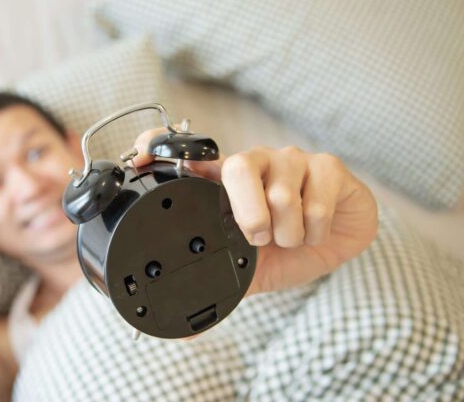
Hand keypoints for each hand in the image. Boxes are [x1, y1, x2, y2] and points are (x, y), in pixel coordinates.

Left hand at [132, 129, 377, 295]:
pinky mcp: (328, 166)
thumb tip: (182, 331)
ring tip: (290, 238)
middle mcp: (255, 162)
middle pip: (238, 167)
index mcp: (225, 181)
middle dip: (249, 214)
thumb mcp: (244, 267)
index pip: (189, 152)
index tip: (143, 159)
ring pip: (283, 193)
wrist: (336, 245)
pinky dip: (317, 230)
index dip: (163, 147)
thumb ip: (214, 283)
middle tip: (257, 238)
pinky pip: (318, 200)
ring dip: (289, 232)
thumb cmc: (284, 248)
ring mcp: (291, 159)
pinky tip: (315, 230)